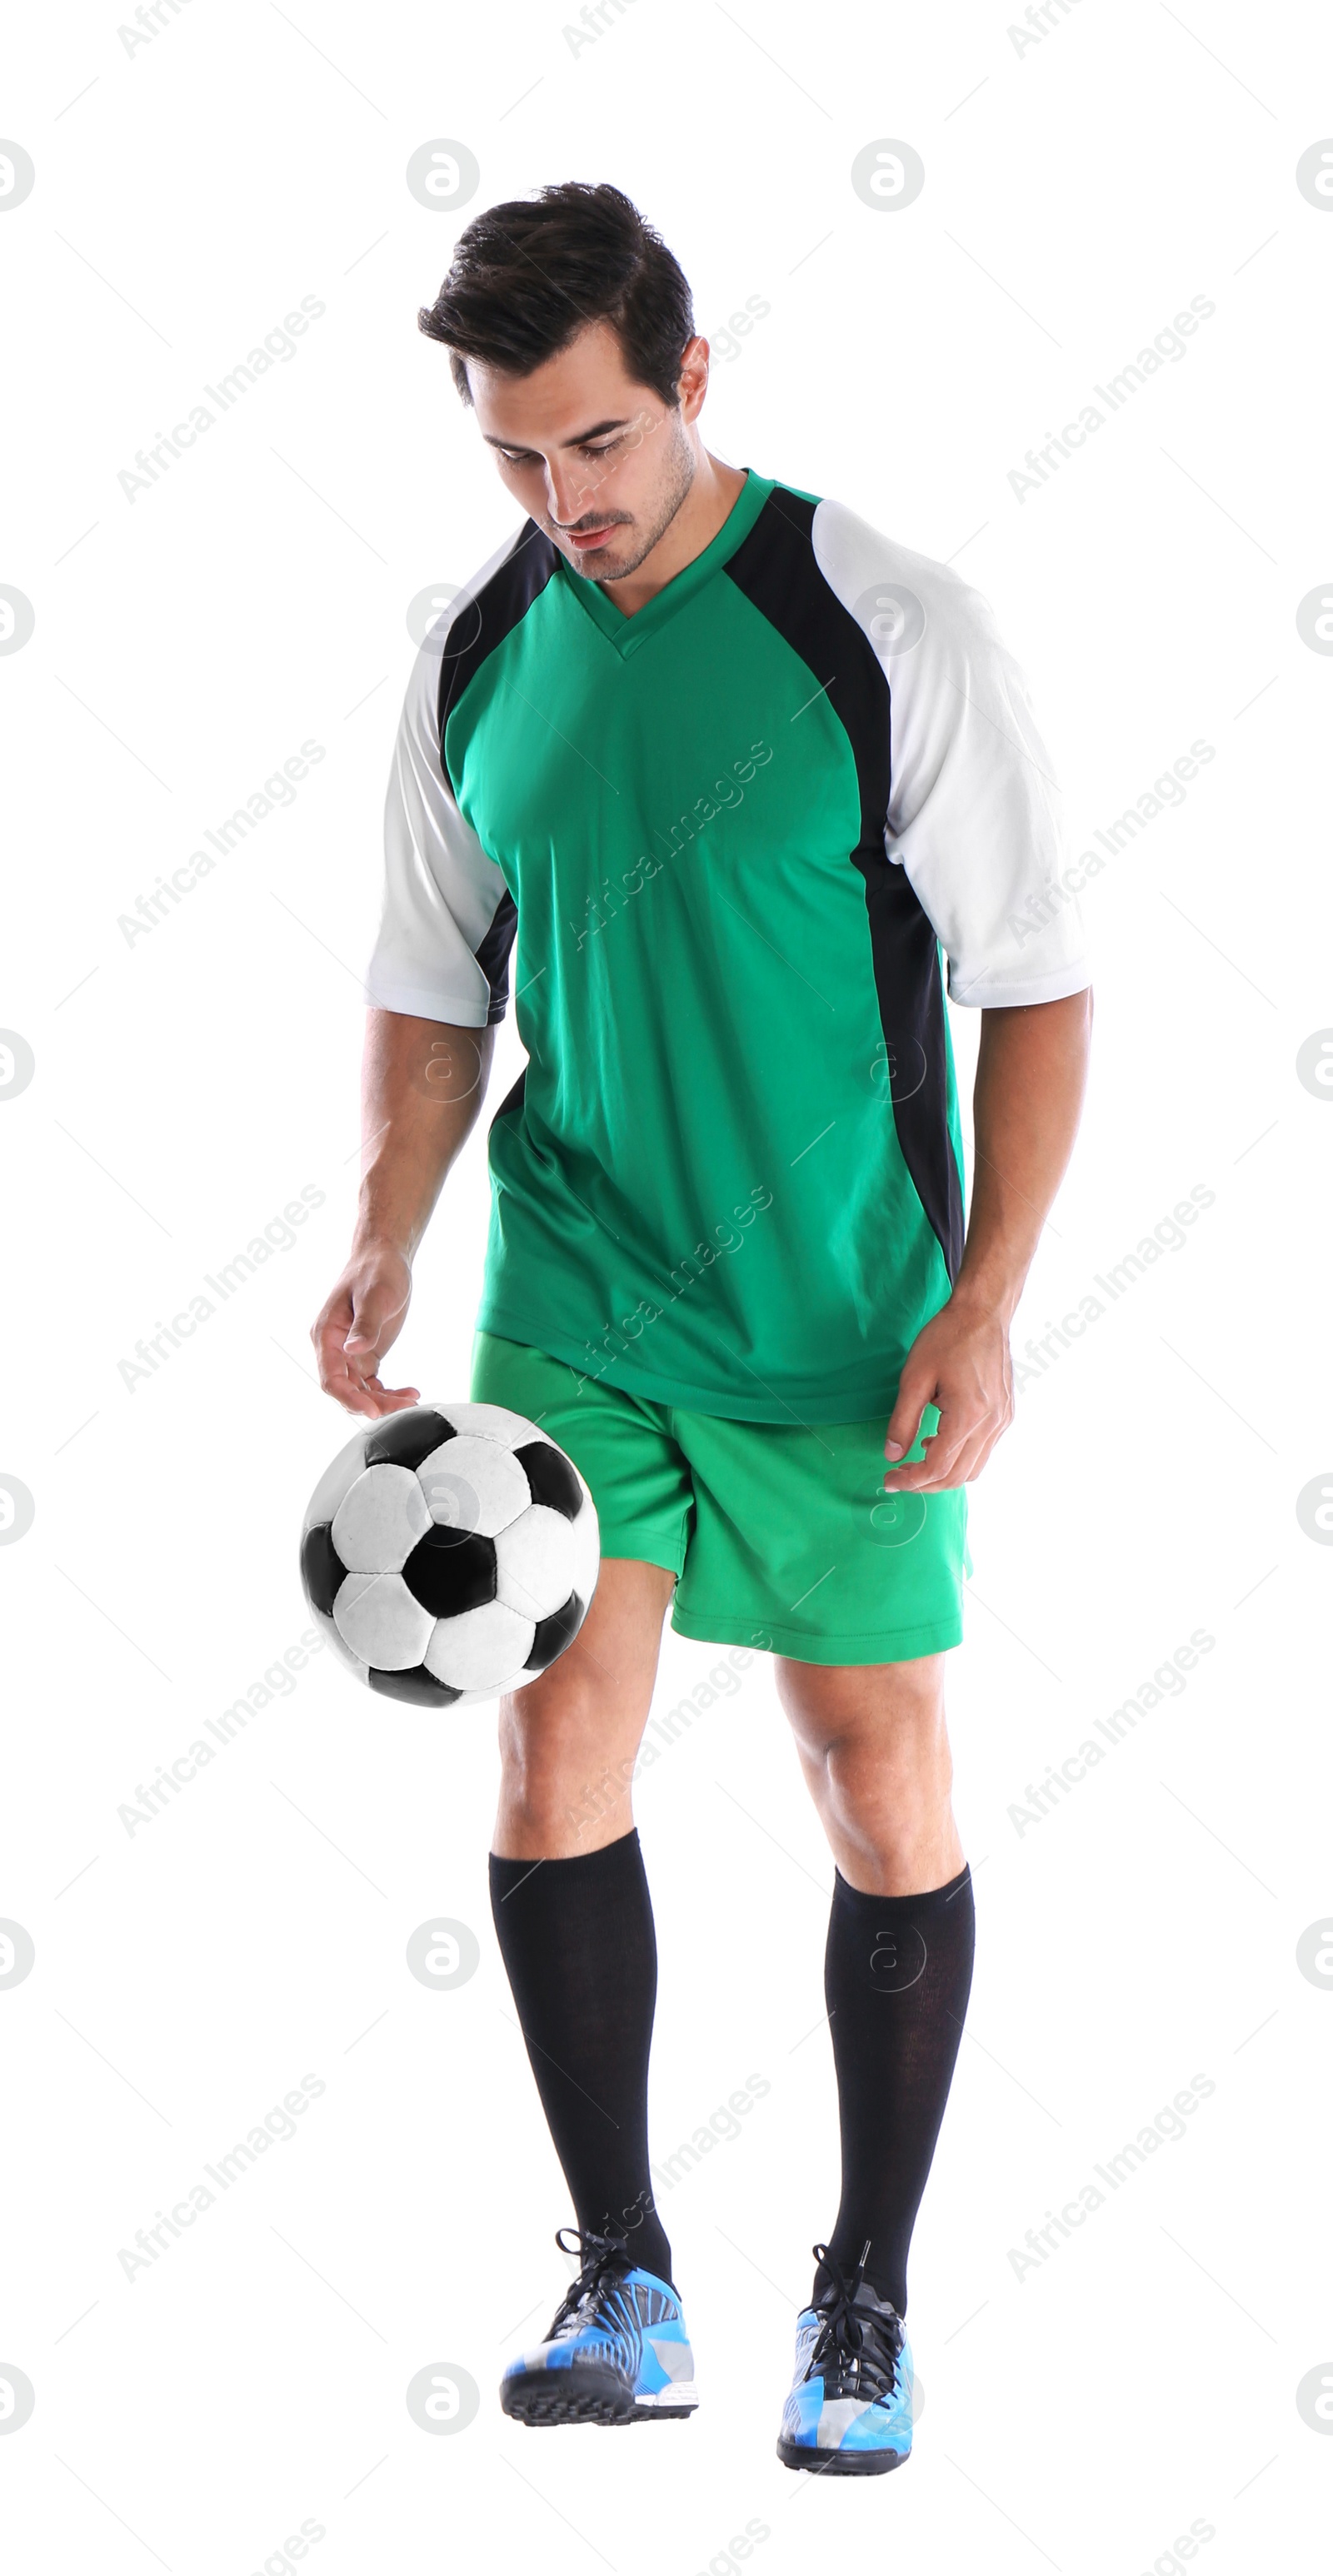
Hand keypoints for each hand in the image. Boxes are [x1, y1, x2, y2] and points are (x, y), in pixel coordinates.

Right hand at [311, 1240, 420, 1417]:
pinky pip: (372, 1384)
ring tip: (411, 1399)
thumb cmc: (376, 1272)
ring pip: (360, 1391)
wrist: (384, 1257)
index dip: (349, 1398)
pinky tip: (410, 1392)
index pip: (331, 1378)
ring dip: (384, 1401)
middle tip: (403, 1405)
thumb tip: (353, 1350)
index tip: (373, 1410)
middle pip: (346, 1389)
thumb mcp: (375, 1296)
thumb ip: (365, 1325)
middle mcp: (333, 1348)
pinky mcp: (365, 1354)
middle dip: (372, 1403)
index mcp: (326, 1335)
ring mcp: (349, 1353)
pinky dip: (388, 1392)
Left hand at [882, 1295, 1013, 1492]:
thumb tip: (892, 1455)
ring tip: (917, 1458)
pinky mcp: (1006, 1414)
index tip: (889, 1479)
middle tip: (899, 1476)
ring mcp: (1002, 1420)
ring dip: (944, 1473)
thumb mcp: (914, 1378)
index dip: (910, 1481)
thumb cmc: (948, 1338)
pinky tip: (939, 1440)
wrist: (983, 1313)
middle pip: (957, 1476)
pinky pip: (984, 1451)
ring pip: (974, 1469)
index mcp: (968, 1416)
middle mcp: (991, 1424)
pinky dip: (960, 1457)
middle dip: (925, 1484)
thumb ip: (902, 1421)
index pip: (937, 1468)